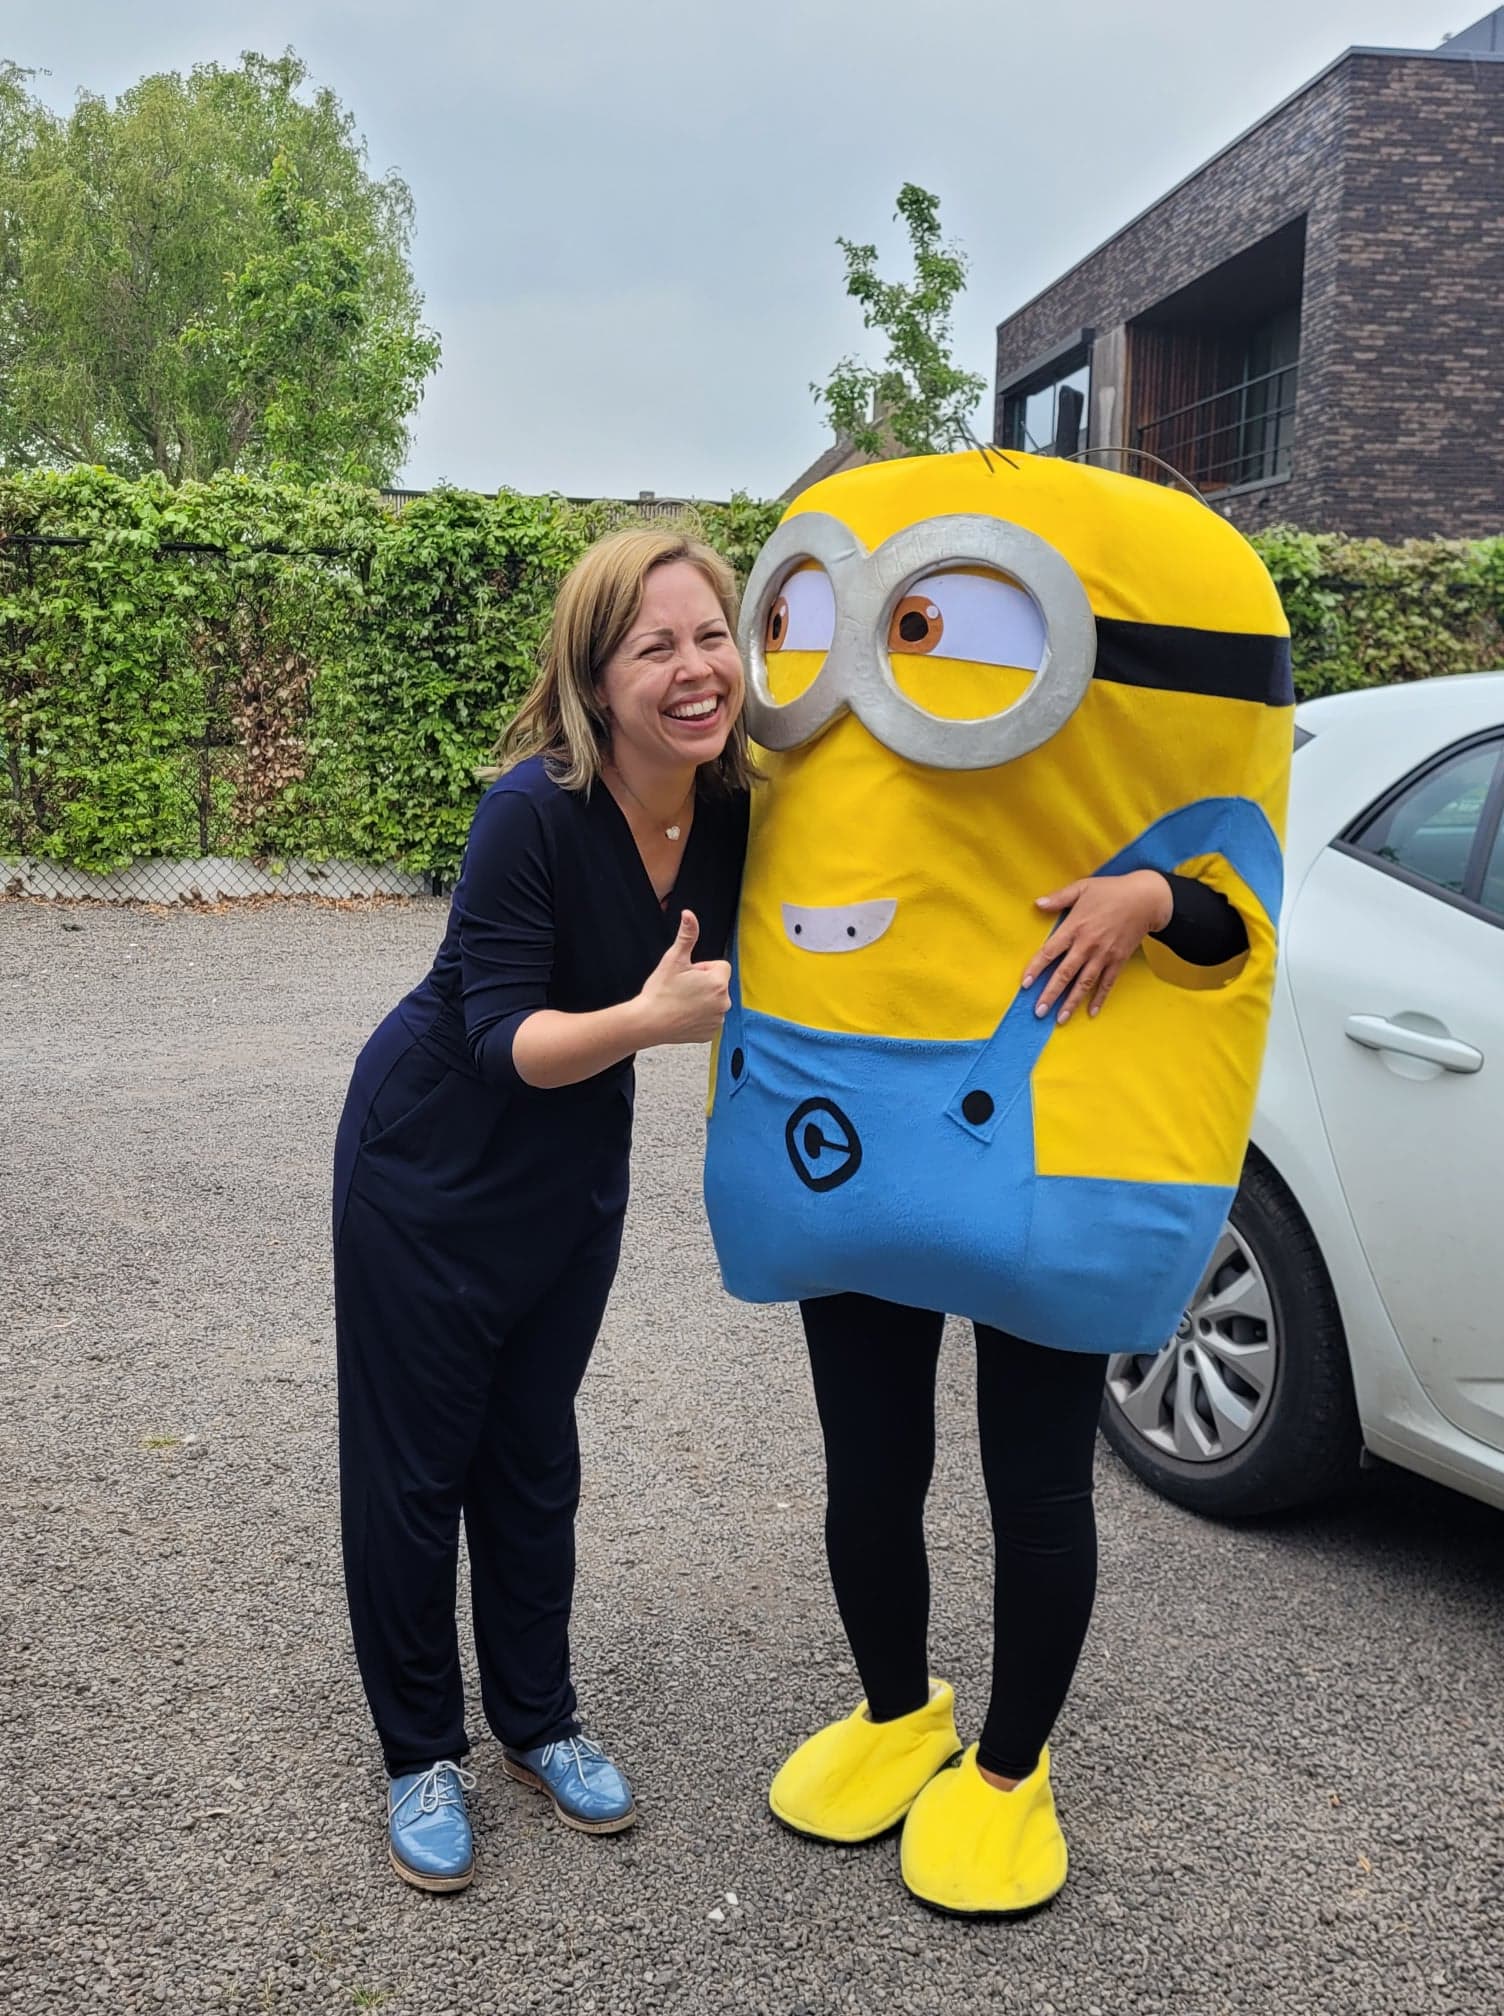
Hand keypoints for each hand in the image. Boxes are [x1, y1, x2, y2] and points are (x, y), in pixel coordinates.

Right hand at [636, 909, 731, 1045]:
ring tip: (680, 1002)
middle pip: (718, 984)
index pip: (720, 966)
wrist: (647, 1022)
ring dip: (702, 1000)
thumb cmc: (660, 991)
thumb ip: (687, 936)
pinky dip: (699, 1017)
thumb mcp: (674, 959)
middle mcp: (724, 1003)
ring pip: (713, 1001)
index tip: (686, 975)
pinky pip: (709, 1018)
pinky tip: (682, 1015)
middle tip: (681, 989)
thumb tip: (689, 914)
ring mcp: (718, 1020)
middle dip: (703, 983)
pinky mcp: (710, 1034)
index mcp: (718, 982)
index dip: (702, 968)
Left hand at [1022, 871, 1173, 1023]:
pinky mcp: (1118, 960)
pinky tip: (1091, 1013)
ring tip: (1060, 1019)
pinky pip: (1107, 983)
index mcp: (1075, 927)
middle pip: (1065, 973)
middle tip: (1038, 1011)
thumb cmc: (1111, 890)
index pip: (1050, 951)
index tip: (1025, 984)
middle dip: (1050, 994)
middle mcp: (1087, 944)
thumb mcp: (1082, 887)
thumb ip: (1059, 898)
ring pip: (1084, 983)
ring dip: (1071, 1002)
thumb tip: (1036, 904)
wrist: (1146, 898)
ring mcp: (1104, 955)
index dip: (1036, 968)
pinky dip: (1099, 998)